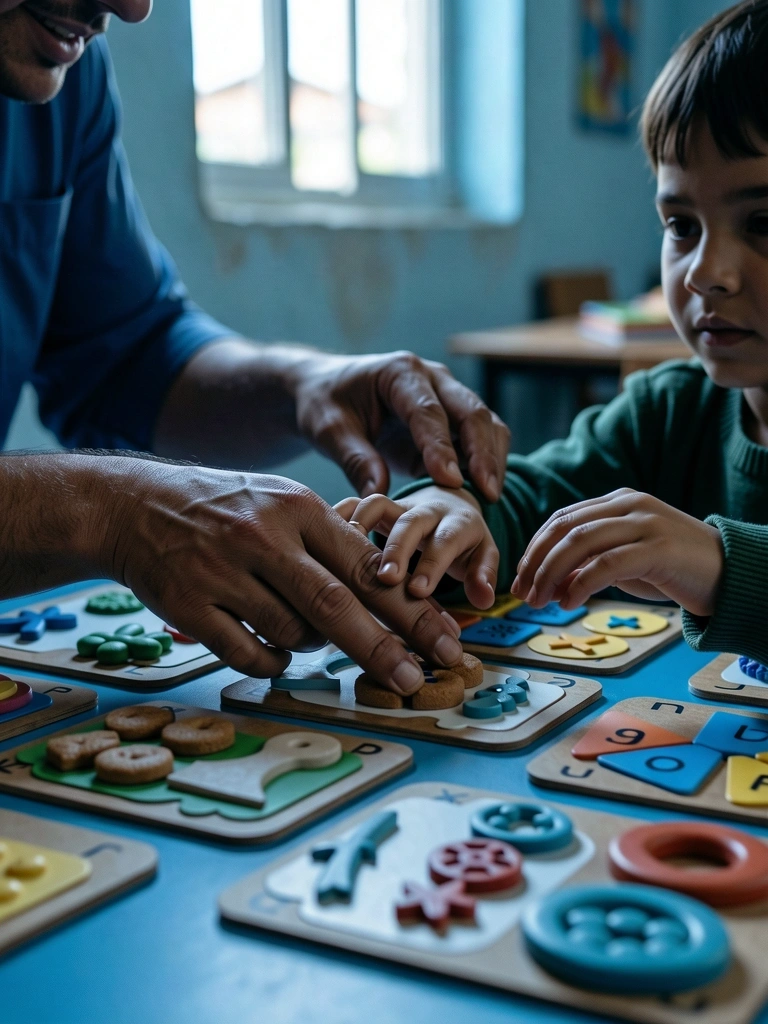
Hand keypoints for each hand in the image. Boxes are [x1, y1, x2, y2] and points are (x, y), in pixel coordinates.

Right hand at [101, 461, 464, 692]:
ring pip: (294, 634)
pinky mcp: (190, 607)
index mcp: (298, 509)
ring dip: (316, 648)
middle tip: (418, 681)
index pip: (368, 565)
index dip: (412, 610)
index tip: (446, 641)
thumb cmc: (225, 509)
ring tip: (311, 637)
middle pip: (337, 605)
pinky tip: (276, 653)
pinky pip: (249, 653)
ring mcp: (224, 573)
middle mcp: (263, 538)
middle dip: (385, 648)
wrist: (134, 505)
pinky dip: (274, 662)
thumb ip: (331, 545)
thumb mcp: (282, 504)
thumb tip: (389, 598)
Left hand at [291, 351, 509, 500]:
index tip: (450, 481)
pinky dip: (488, 461)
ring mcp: (447, 395)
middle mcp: (432, 378)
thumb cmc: (325, 405)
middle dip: (482, 453)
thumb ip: (354, 459)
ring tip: (492, 496)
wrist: (328, 390)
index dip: (441, 447)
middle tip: (488, 492)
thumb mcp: (328, 430)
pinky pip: (481, 436)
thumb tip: (377, 492)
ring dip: (492, 458)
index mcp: (399, 373)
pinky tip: (486, 491)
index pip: (428, 411)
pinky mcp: (453, 417)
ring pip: (485, 423)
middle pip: (470, 412)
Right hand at [336, 486, 497, 608]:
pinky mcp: (371, 508)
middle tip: (385, 579)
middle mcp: (424, 510)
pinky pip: (350, 506)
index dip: (433, 563)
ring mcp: (396, 506)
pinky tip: (316, 546)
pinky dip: (334, 522)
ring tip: (342, 561)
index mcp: (456, 521)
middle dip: (397, 549)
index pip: (446, 539)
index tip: (419, 591)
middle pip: (410, 522)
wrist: (448, 504)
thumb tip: (484, 599)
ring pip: (375, 506)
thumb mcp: (481, 554)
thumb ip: (482, 574)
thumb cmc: (463, 539)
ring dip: (359, 532)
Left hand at [511, 488, 723, 616]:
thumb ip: (588, 563)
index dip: (534, 547)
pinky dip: (581, 583)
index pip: (561, 518)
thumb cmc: (672, 568)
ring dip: (551, 574)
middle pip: (565, 528)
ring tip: (539, 601)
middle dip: (536, 562)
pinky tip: (568, 602)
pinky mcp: (658, 548)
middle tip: (521, 593)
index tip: (520, 576)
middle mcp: (629, 504)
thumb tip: (547, 582)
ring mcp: (645, 523)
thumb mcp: (624, 561)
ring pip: (581, 542)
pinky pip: (607, 564)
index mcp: (617, 500)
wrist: (729, 572)